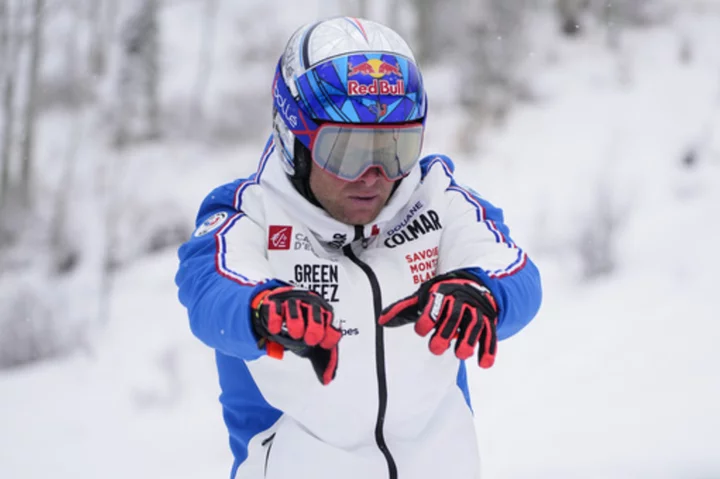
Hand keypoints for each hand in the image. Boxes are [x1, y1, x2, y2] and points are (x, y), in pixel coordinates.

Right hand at [252, 286, 341, 384]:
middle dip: (315, 326)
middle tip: (309, 340)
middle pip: (317, 310)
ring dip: (295, 322)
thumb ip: (325, 360)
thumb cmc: (303, 327)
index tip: (323, 345)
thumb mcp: (315, 344)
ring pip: (295, 306)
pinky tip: (275, 330)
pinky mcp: (275, 302)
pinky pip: (275, 307)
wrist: (281, 312)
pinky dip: (275, 320)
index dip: (330, 335)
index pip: (332, 321)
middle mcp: (310, 305)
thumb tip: (327, 379)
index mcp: (324, 314)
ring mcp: (293, 301)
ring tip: (294, 335)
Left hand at [378, 271, 498, 367]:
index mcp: (442, 293)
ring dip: (468, 341)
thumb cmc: (442, 295)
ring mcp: (476, 311)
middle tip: (435, 349)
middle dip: (445, 333)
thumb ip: (403, 309)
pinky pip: (491, 335)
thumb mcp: (423, 298)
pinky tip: (483, 365)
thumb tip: (381, 321)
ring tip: (460, 355)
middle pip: (454, 317)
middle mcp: (461, 300)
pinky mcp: (489, 321)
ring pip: (474, 326)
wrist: (473, 284)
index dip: (428, 318)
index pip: (435, 305)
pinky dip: (488, 349)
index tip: (421, 331)